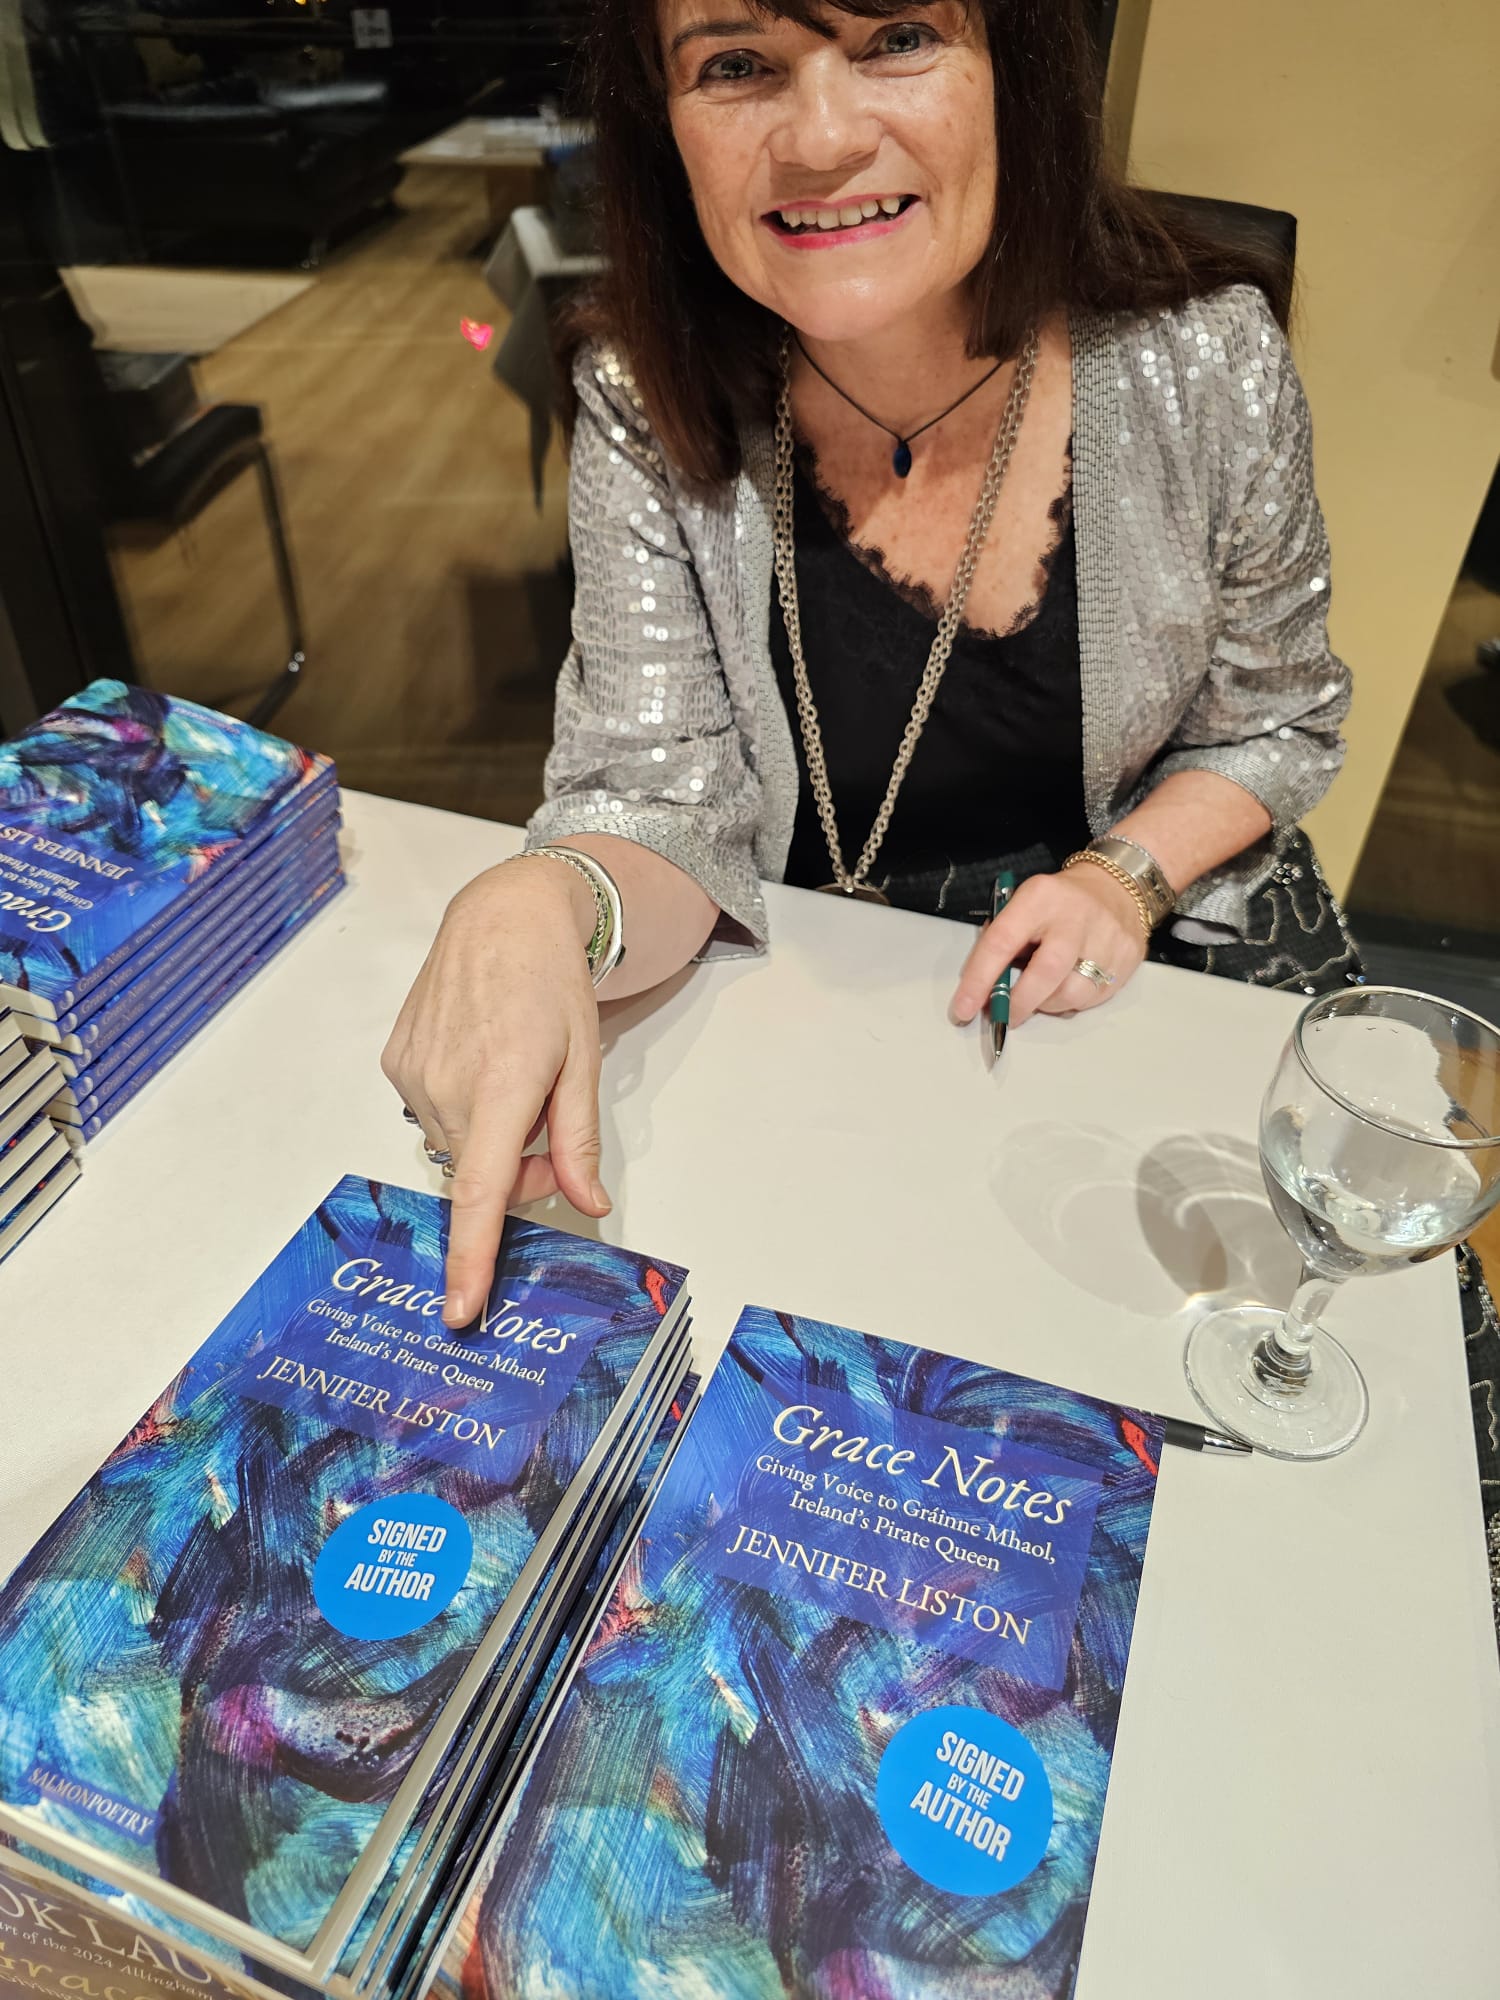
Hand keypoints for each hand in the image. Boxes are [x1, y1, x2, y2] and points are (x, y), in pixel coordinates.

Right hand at [381, 856, 608, 1327]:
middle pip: (480, 1176)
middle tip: (550, 1132)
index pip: (483, 1193)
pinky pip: (431, 1114)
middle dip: (518, 1172)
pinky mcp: (394, 1062)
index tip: (462, 1308)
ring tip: (515, 1083)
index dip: (473, 1257)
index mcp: (503, 1088)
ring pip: (456, 1148)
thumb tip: (589, 1203)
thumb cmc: (551, 982)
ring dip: (488, 1141)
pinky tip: (480, 1062)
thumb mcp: (583, 1061)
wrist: (500, 916)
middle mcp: (447, 1086)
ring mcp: (412, 1075)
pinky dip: (461, 1110)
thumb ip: (579, 1139)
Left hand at [949, 865, 1147, 1028]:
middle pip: (1045, 973)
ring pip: (1072, 994)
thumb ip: (1003, 940)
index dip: (979, 980)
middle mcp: (1076, 917)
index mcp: (1041, 898)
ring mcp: (1107, 939)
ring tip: (1038, 995)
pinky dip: (1071, 1001)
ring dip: (1045, 1005)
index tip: (964, 1008)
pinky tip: (1064, 986)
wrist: (1117, 886)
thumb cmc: (1059, 901)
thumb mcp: (1024, 903)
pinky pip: (1093, 998)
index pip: (1002, 942)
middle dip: (1017, 1003)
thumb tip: (985, 989)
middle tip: (1003, 1016)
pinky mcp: (1127, 959)